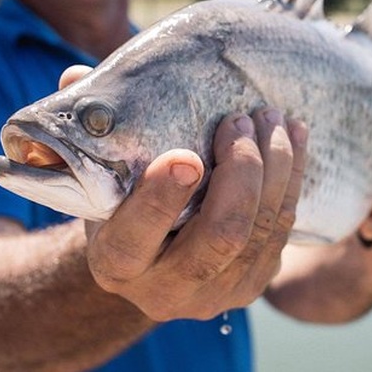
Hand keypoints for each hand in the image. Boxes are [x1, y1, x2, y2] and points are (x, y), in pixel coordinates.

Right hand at [65, 63, 307, 320]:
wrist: (149, 261)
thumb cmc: (120, 202)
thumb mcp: (98, 175)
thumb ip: (90, 129)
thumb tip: (76, 78)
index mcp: (115, 265)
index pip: (135, 238)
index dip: (160, 200)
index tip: (186, 155)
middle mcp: (165, 291)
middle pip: (220, 237)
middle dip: (241, 172)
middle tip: (241, 119)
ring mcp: (217, 294)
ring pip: (261, 231)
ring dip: (276, 168)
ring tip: (272, 118)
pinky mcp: (254, 284)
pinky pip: (283, 231)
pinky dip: (293, 180)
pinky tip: (295, 139)